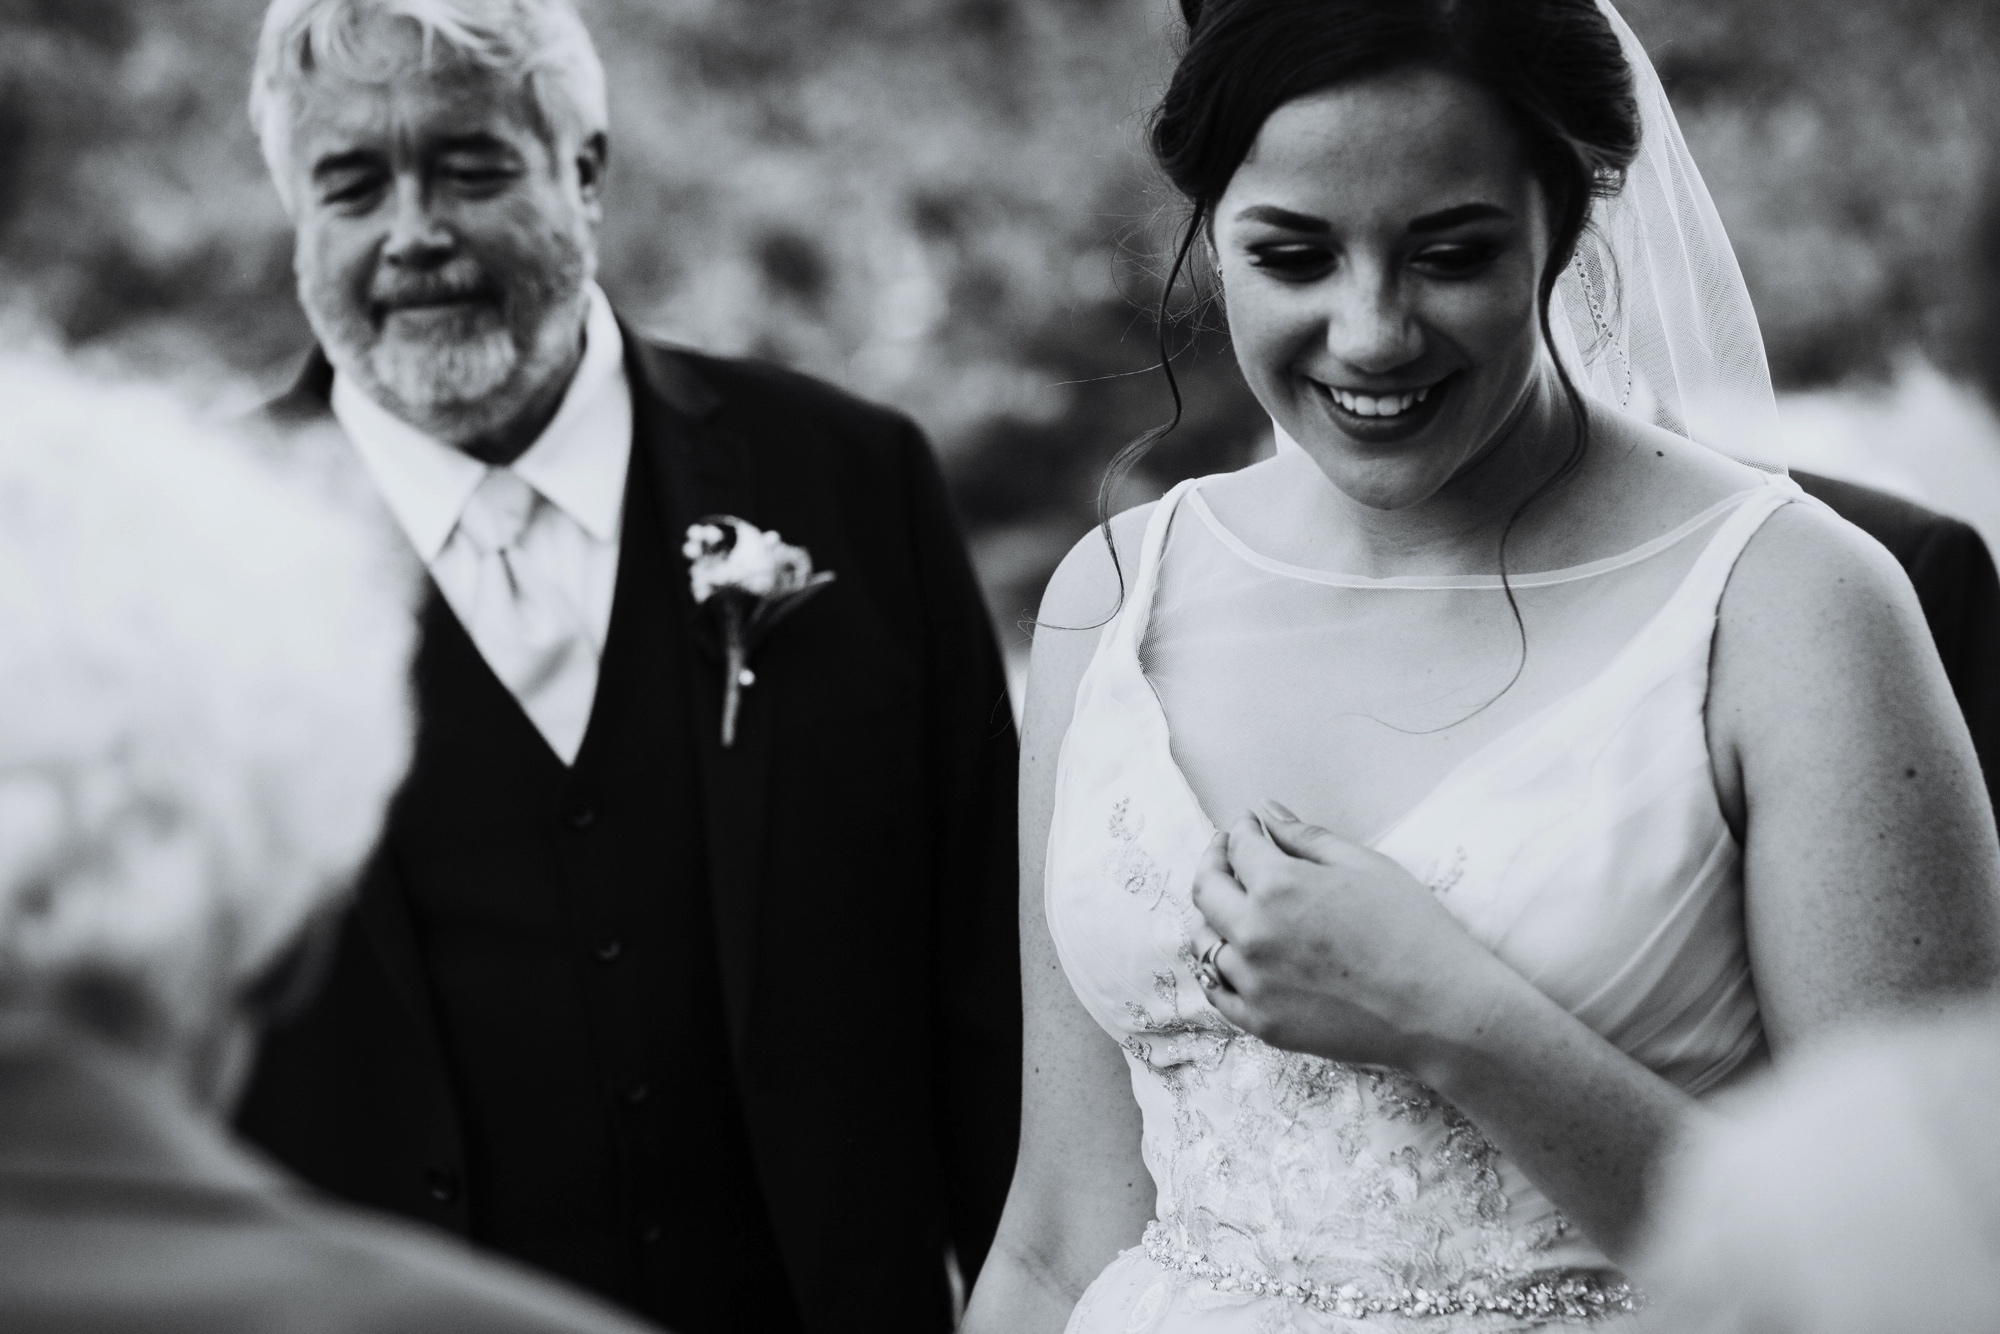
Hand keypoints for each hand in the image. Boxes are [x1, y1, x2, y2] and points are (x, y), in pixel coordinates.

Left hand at [1189, 801, 1511, 1071]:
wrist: (1440, 1009)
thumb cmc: (1413, 931)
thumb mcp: (1365, 866)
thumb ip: (1307, 838)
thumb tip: (1267, 812)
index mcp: (1279, 887)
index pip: (1239, 847)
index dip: (1241, 830)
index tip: (1248, 826)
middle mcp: (1254, 933)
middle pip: (1206, 890)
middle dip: (1213, 861)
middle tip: (1224, 852)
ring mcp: (1254, 982)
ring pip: (1205, 941)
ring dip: (1212, 916)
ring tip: (1230, 904)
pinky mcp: (1262, 1023)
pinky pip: (1217, 991)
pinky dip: (1217, 968)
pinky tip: (1233, 955)